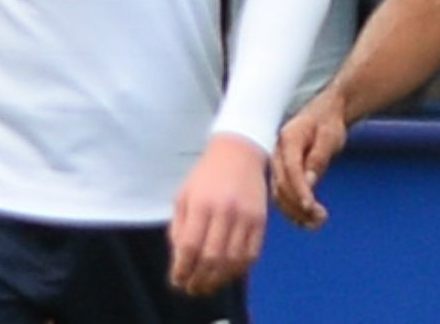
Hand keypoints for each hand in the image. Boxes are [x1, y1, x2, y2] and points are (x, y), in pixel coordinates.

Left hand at [169, 134, 268, 296]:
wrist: (240, 151)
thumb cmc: (206, 175)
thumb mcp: (184, 195)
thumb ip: (179, 227)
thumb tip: (181, 259)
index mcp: (201, 203)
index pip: (189, 246)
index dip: (182, 269)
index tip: (177, 280)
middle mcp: (225, 210)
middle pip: (212, 257)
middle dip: (200, 279)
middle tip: (193, 288)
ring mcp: (246, 215)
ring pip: (233, 259)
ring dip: (220, 278)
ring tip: (209, 285)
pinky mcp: (262, 219)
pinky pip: (252, 252)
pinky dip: (240, 268)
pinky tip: (229, 272)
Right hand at [271, 90, 349, 229]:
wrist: (324, 113)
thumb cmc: (328, 123)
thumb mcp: (330, 136)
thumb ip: (319, 158)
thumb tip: (309, 183)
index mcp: (288, 140)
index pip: (291, 169)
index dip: (299, 190)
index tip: (310, 206)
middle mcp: (277, 154)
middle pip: (282, 186)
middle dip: (298, 206)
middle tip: (320, 219)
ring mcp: (277, 165)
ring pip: (280, 195)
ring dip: (296, 213)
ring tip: (317, 224)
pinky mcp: (282, 175)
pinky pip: (283, 196)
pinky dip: (294, 211)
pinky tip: (307, 223)